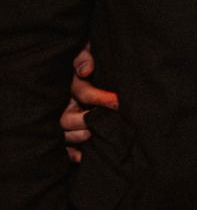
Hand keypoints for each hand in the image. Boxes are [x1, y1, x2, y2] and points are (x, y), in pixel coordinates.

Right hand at [61, 45, 117, 163]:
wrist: (99, 75)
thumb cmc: (95, 64)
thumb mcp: (88, 52)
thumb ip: (85, 56)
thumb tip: (85, 70)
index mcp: (73, 85)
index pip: (82, 93)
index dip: (100, 97)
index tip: (118, 101)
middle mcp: (66, 105)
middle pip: (67, 119)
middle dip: (89, 121)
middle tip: (109, 121)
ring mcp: (65, 121)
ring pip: (66, 135)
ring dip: (83, 136)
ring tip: (101, 134)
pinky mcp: (69, 135)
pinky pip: (65, 149)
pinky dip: (73, 154)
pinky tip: (84, 156)